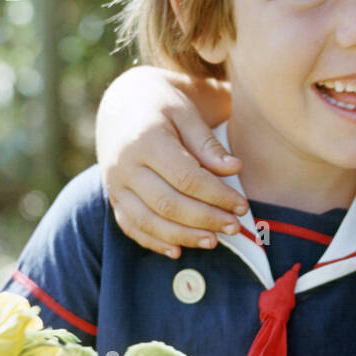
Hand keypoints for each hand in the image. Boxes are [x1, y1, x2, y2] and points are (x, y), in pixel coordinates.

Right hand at [96, 67, 247, 256]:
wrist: (121, 103)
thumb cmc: (163, 106)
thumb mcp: (187, 114)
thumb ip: (207, 144)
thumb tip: (235, 169)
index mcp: (146, 140)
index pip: (186, 177)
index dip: (217, 196)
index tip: (242, 206)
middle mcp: (124, 165)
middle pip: (167, 203)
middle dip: (204, 219)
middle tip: (235, 227)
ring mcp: (114, 184)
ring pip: (147, 221)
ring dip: (182, 236)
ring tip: (213, 242)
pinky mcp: (113, 197)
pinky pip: (130, 226)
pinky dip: (153, 242)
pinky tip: (178, 252)